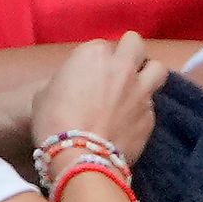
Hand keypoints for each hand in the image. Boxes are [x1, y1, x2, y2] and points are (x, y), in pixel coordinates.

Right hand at [32, 33, 166, 165]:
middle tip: (121, 68)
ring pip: (158, 69)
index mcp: (94, 55)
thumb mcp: (45, 94)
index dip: (97, 60)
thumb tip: (73, 86)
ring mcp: (141, 91)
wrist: (79, 157)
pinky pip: (152, 106)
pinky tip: (131, 123)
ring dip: (149, 75)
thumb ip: (65, 81)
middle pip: (136, 44)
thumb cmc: (53, 123)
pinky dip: (143, 111)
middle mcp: (122, 66)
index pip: (102, 46)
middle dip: (130, 52)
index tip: (90, 74)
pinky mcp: (151, 117)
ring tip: (138, 88)